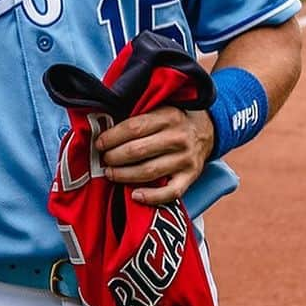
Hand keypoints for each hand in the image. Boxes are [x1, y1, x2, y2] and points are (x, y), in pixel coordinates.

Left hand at [95, 106, 214, 205]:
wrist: (206, 130)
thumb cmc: (171, 120)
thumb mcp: (158, 109)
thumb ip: (136, 118)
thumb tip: (102, 126)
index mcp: (167, 117)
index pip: (133, 128)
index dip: (112, 137)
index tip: (99, 143)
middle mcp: (178, 138)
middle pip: (137, 151)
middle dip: (114, 157)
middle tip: (103, 159)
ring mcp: (186, 159)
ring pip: (149, 171)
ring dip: (124, 175)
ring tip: (110, 173)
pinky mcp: (191, 177)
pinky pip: (171, 192)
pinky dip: (152, 197)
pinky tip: (134, 195)